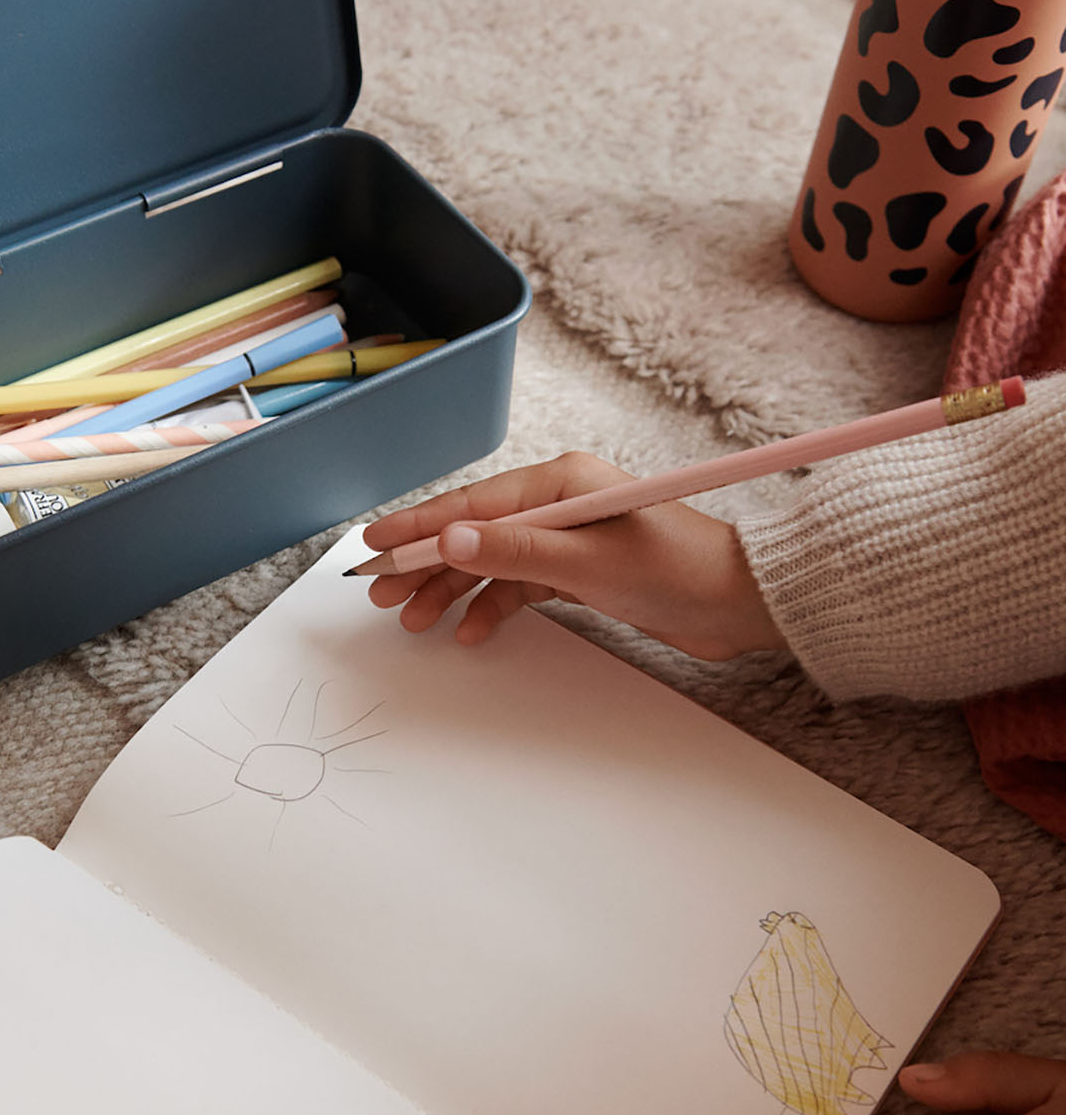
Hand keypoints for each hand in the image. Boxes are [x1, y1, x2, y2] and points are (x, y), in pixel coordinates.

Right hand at [362, 451, 786, 654]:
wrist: (740, 603)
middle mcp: (559, 504)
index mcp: (559, 483)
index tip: (374, 545)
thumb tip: (450, 539)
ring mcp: (569, 538)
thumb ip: (514, 551)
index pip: (470, 504)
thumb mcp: (587, 563)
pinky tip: (472, 630)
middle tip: (381, 597)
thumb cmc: (679, 572)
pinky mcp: (581, 571)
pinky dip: (494, 605)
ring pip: (491, 562)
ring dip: (453, 590)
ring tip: (417, 621)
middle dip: (424, 565)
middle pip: (473, 532)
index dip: (417, 526)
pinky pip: (521, 585)